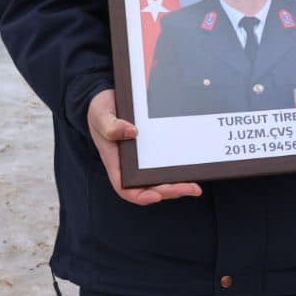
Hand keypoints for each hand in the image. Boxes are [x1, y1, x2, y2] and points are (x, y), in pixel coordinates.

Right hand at [86, 89, 201, 204]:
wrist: (111, 99)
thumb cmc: (101, 111)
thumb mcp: (100, 114)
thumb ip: (110, 125)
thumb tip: (132, 131)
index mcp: (115, 162)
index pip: (125, 187)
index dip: (141, 195)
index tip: (156, 195)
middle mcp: (130, 166)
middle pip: (150, 187)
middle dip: (170, 191)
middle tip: (191, 188)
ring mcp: (143, 160)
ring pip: (160, 180)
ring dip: (178, 185)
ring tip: (195, 186)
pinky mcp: (154, 150)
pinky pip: (166, 164)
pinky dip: (178, 169)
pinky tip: (193, 168)